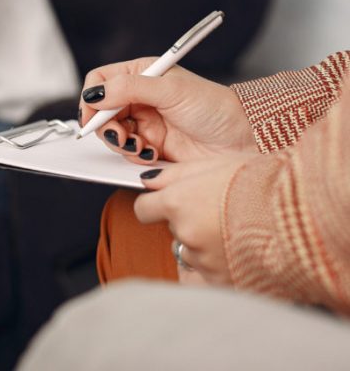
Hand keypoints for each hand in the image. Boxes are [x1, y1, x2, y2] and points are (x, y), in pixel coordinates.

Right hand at [79, 57, 256, 164]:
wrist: (241, 139)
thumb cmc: (214, 107)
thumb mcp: (170, 90)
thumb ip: (129, 88)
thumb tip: (94, 94)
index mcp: (141, 74)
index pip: (100, 80)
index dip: (91, 97)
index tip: (92, 116)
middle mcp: (139, 97)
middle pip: (100, 110)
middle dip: (107, 126)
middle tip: (122, 136)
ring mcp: (143, 122)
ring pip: (111, 133)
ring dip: (121, 143)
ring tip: (141, 146)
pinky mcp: (150, 145)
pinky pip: (126, 152)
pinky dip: (134, 155)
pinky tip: (151, 153)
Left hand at [133, 152, 256, 284]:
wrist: (303, 212)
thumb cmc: (262, 182)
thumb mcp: (214, 164)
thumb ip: (174, 174)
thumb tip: (148, 179)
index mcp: (178, 203)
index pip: (143, 209)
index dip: (154, 206)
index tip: (163, 204)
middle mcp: (186, 234)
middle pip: (173, 230)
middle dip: (188, 222)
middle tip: (219, 211)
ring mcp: (206, 262)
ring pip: (194, 253)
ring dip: (207, 245)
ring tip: (237, 230)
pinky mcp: (226, 283)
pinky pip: (213, 274)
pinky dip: (224, 264)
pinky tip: (244, 248)